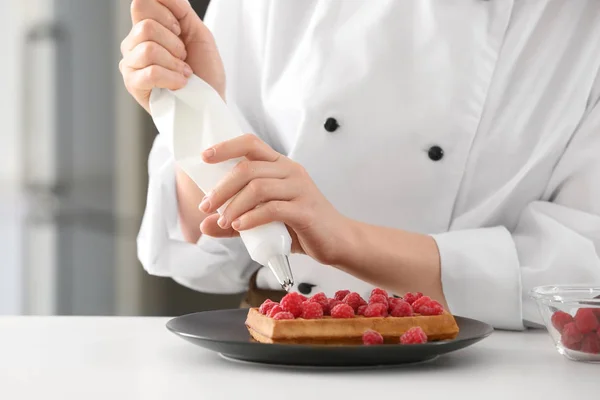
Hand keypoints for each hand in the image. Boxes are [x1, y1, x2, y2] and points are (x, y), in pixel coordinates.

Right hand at [120, 0, 225, 112]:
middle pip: (146, 26)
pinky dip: (172, 78)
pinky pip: (151, 72)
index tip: (179, 31)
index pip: (141, 2)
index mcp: (147, 26)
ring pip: (148, 48)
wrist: (210, 102)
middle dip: (174, 43)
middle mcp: (134, 42)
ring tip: (182, 72)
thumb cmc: (205, 71)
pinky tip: (179, 84)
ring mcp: (130, 63)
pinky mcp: (133, 84)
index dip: (166, 14)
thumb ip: (180, 9)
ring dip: (175, 62)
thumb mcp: (198, 33)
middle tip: (183, 57)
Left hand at [198, 134, 349, 264]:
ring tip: (224, 221)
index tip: (205, 156)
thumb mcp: (265, 221)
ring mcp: (300, 189)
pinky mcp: (305, 210)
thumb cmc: (301, 226)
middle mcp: (291, 171)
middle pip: (248, 168)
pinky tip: (240, 227)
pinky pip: (272, 208)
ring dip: (234, 205)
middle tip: (206, 206)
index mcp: (281, 166)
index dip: (226, 147)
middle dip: (221, 188)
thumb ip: (236, 221)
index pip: (251, 144)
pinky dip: (251, 218)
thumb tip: (205, 225)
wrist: (337, 241)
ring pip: (257, 187)